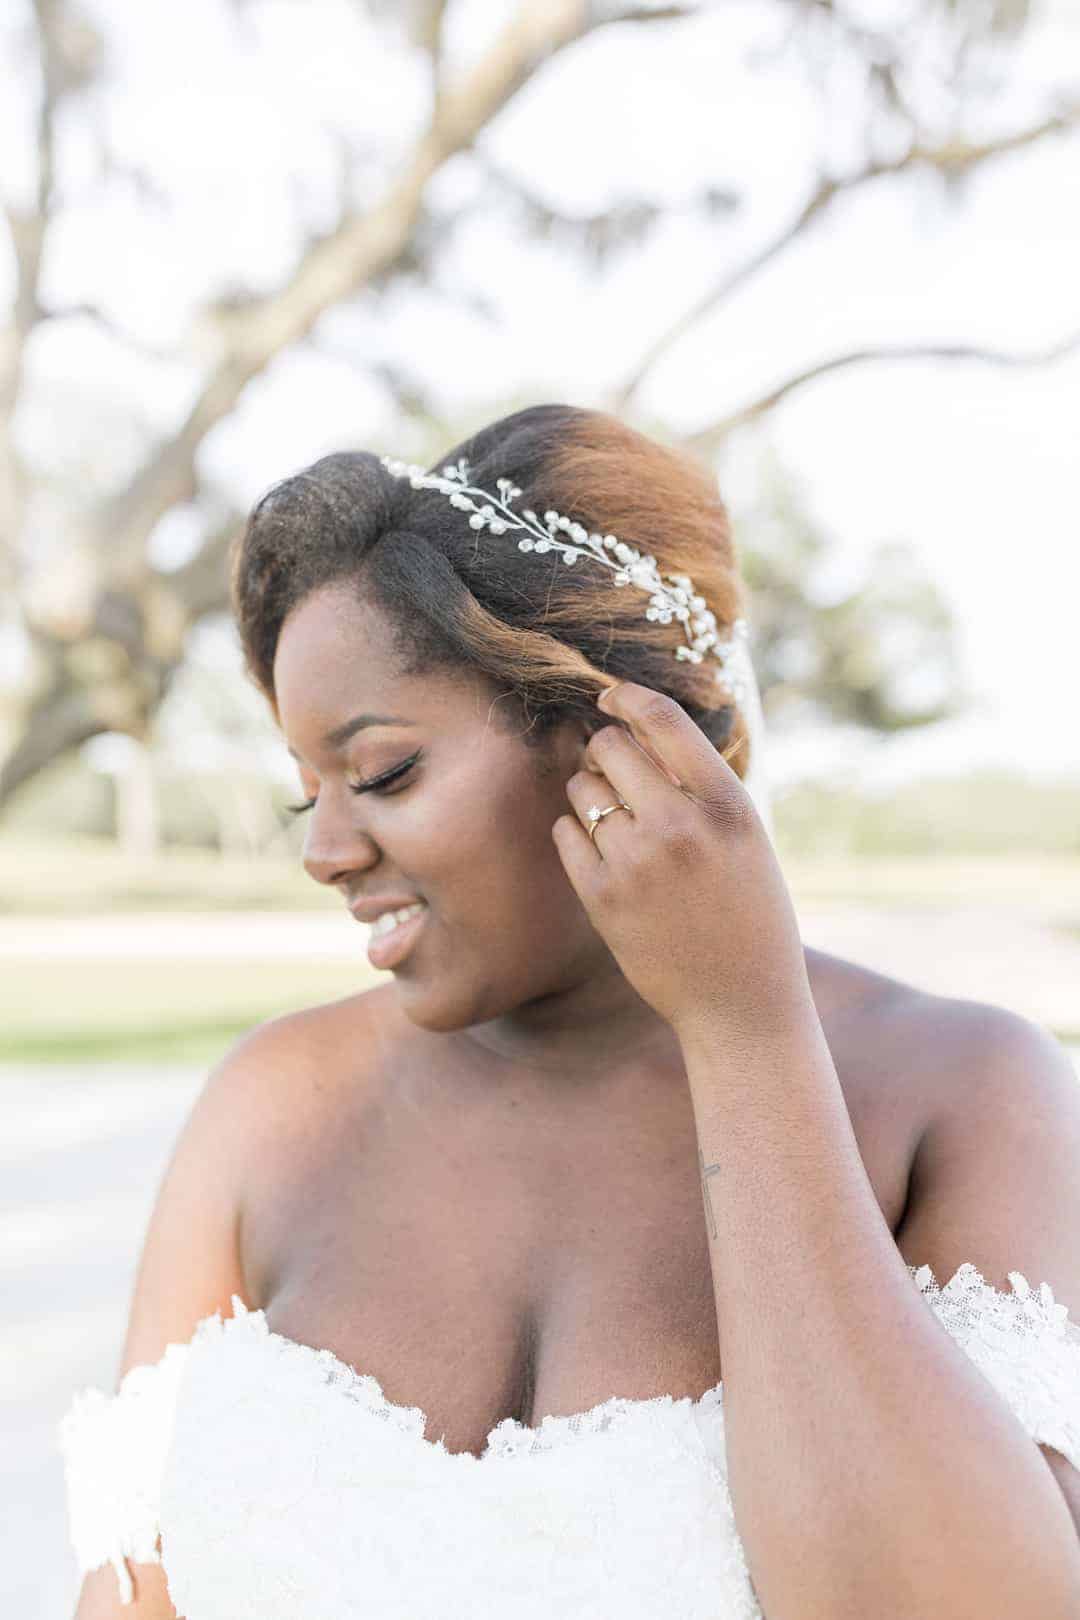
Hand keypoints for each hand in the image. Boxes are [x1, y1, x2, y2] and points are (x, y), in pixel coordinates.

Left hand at [551, 680, 813, 1038]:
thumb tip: (638, 730)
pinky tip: (598, 849)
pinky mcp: (603, 896)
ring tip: (612, 817)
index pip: (661, 719)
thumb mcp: (745, 837)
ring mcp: (637, 861)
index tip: (610, 696)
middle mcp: (680, 825)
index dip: (626, 696)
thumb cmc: (748, 913)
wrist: (740, 1002)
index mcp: (726, 803)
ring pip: (580, 789)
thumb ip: (700, 786)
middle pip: (608, 747)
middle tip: (613, 770)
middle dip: (603, 750)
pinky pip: (565, 834)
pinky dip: (574, 832)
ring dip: (587, 791)